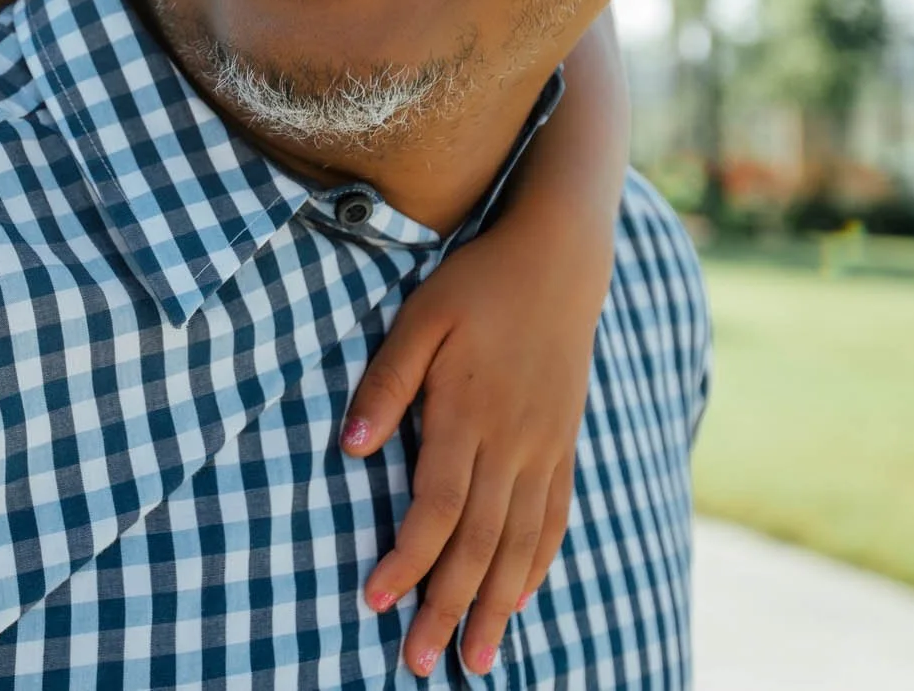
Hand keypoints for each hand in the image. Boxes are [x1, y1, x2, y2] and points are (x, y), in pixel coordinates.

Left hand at [341, 224, 596, 677]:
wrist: (558, 261)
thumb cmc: (475, 285)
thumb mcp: (418, 319)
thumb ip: (386, 385)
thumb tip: (350, 449)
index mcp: (468, 416)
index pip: (436, 509)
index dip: (407, 561)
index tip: (377, 602)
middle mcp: (511, 444)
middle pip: (478, 543)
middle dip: (447, 607)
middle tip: (423, 663)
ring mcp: (544, 448)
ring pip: (519, 543)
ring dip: (495, 605)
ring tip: (476, 658)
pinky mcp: (563, 444)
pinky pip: (554, 518)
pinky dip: (536, 565)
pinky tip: (519, 599)